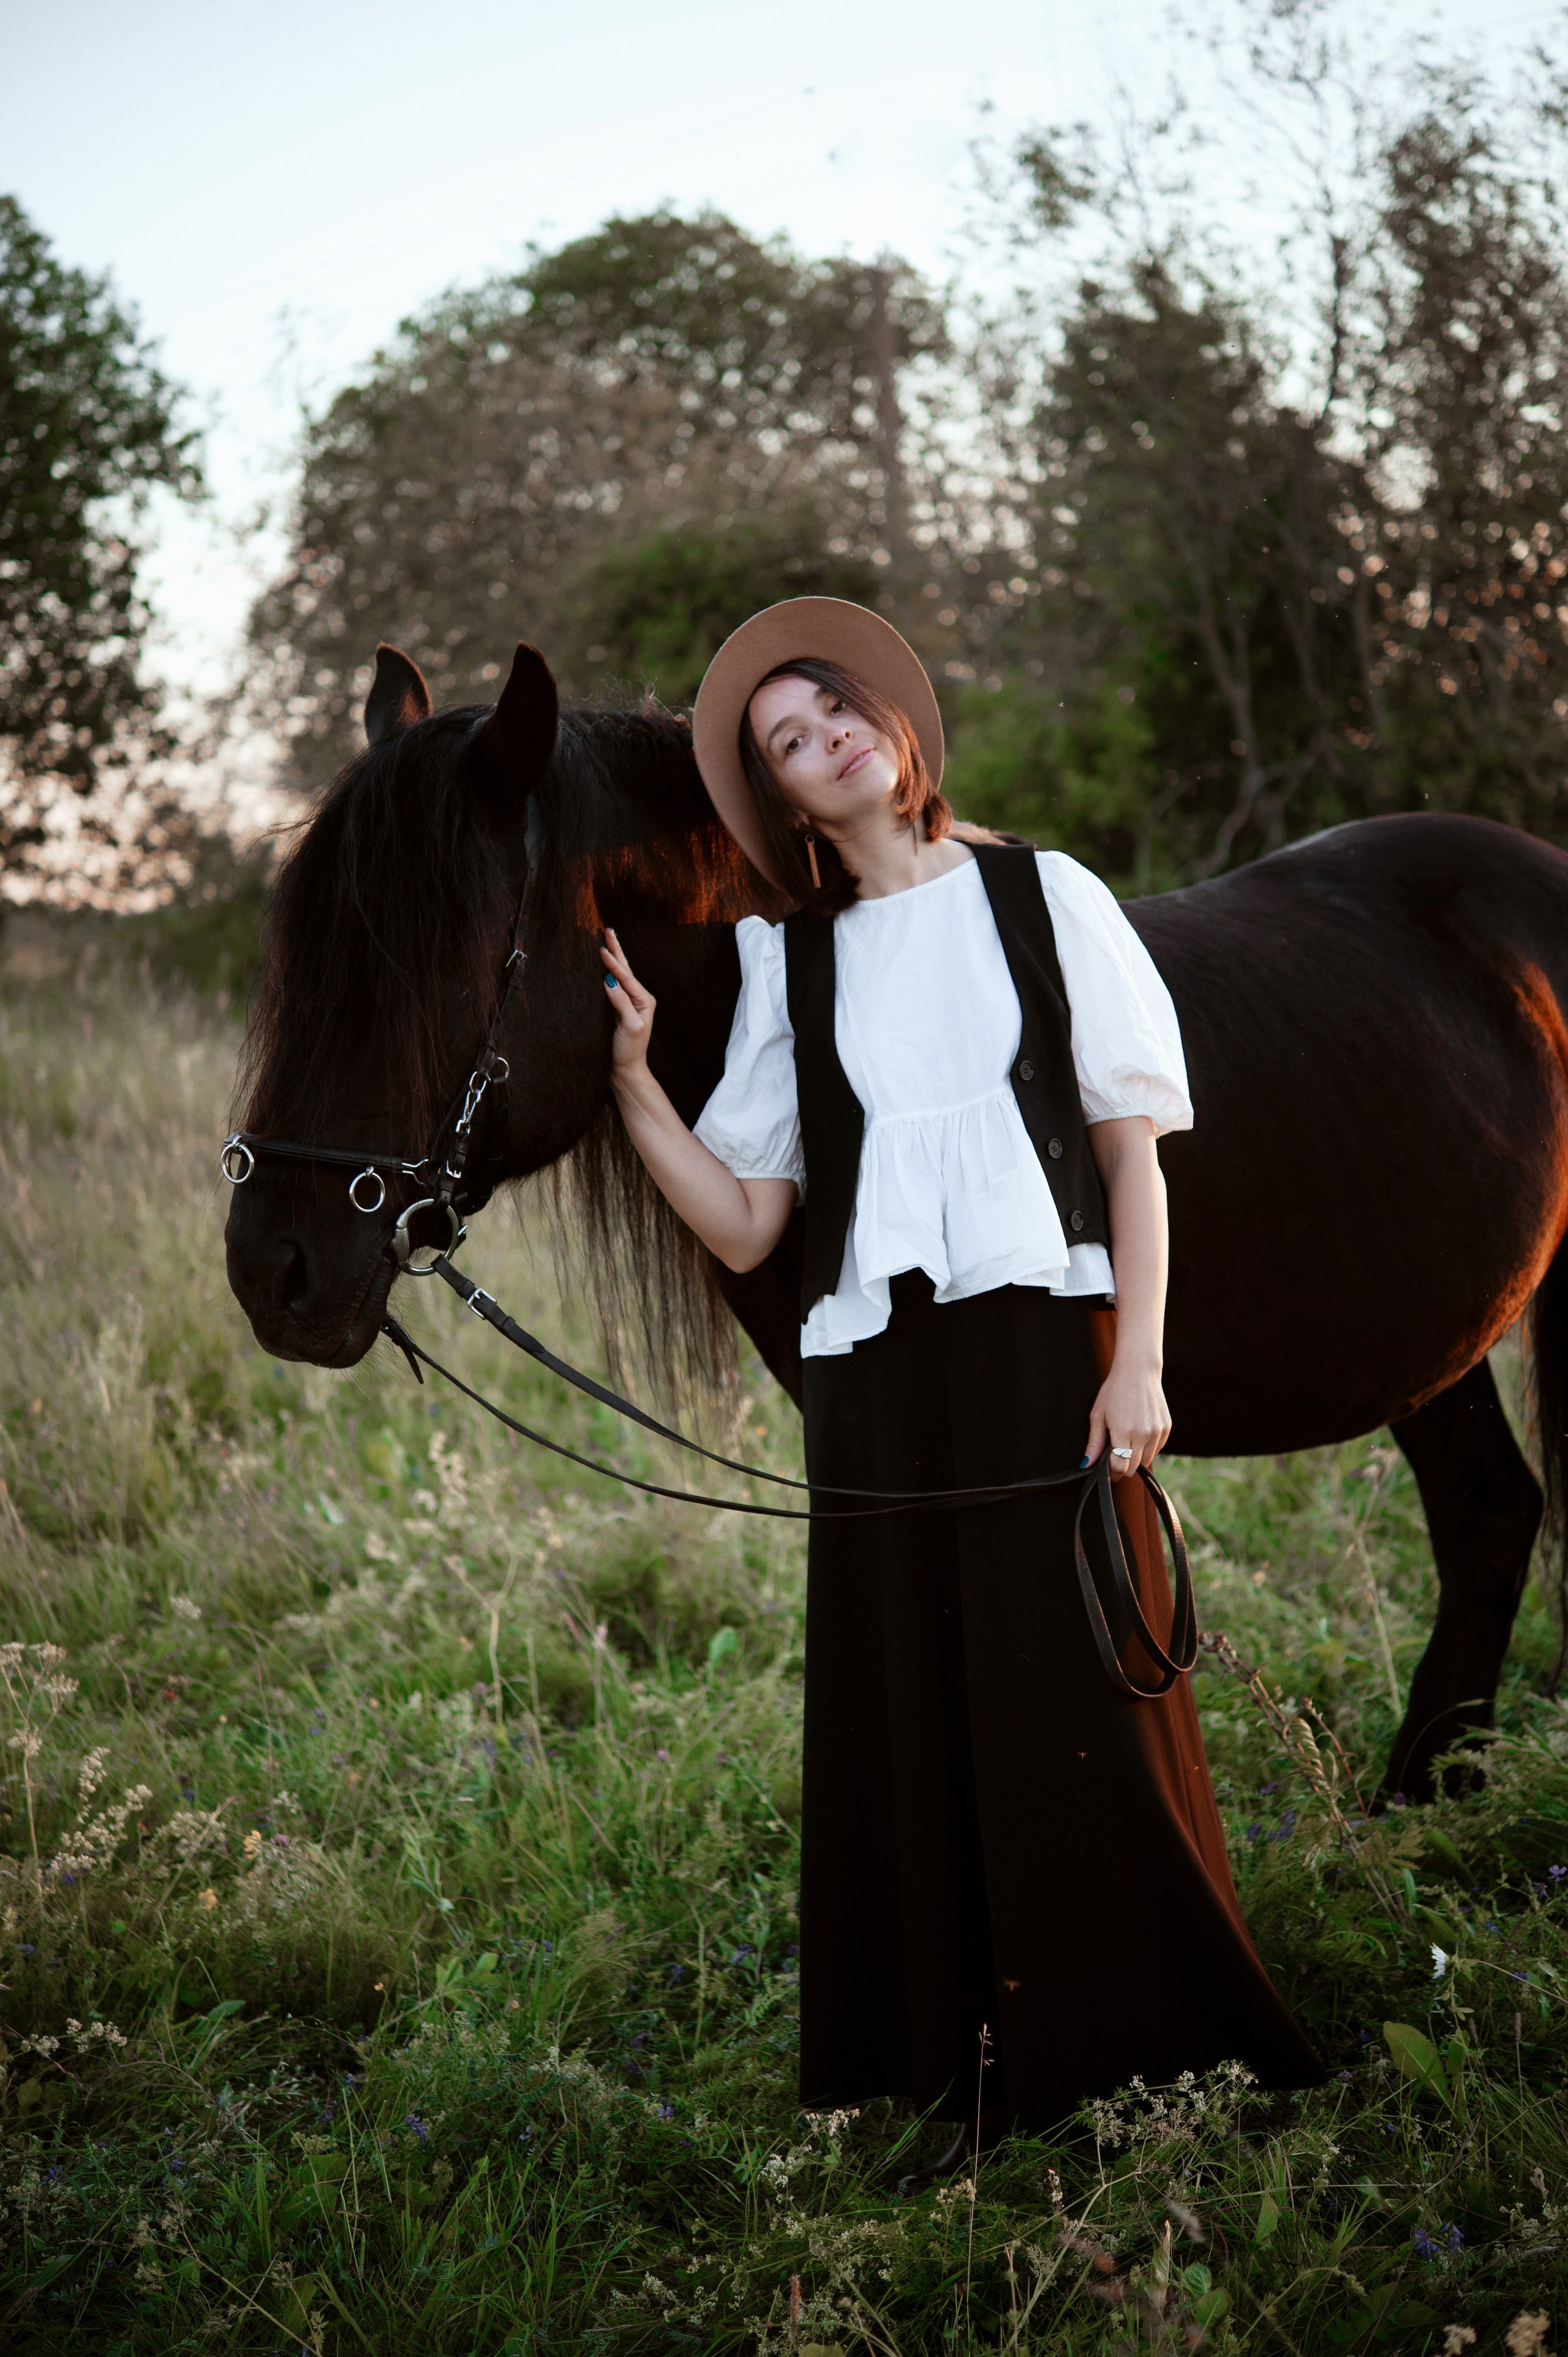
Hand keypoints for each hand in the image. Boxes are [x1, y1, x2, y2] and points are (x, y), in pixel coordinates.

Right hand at [599, 927, 654, 1083]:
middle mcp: (639, 998)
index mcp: (644, 1001)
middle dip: (616, 950)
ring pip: (620, 974)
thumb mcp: (628, 1026)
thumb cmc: (629, 1050)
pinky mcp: (620, 1008)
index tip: (602, 949)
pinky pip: (614, 984)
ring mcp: (629, 1002)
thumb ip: (621, 1003)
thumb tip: (610, 981)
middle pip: (626, 969)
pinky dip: (610, 971)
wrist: (627, 1069)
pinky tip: (605, 965)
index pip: (626, 978)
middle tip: (608, 930)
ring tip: (608, 940)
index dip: (613, 963)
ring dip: (614, 957)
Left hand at [1084, 1353, 1170, 1482]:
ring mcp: (1157, 1431)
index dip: (1113, 1473)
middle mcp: (1143, 1433)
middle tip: (1114, 1454)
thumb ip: (1094, 1443)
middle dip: (1123, 1466)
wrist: (1138, 1371)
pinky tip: (1138, 1432)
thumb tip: (1087, 1464)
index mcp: (1123, 1431)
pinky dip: (1147, 1447)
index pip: (1121, 1467)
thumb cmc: (1114, 1391)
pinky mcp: (1166, 1428)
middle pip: (1134, 1467)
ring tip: (1126, 1439)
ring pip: (1147, 1460)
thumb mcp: (1098, 1415)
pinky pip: (1156, 1449)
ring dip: (1136, 1457)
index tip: (1108, 1470)